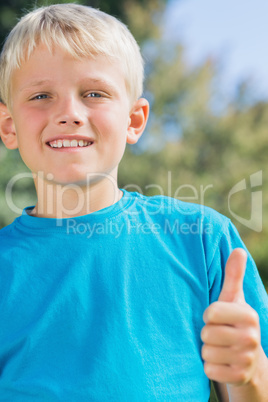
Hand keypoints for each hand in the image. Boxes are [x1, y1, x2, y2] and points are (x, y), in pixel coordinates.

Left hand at [201, 248, 260, 385]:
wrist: (249, 361)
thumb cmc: (234, 323)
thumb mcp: (233, 300)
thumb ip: (233, 275)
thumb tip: (238, 249)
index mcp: (249, 315)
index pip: (211, 313)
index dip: (208, 315)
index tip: (216, 317)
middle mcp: (251, 337)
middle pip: (206, 334)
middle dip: (207, 334)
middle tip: (218, 334)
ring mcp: (246, 360)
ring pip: (206, 353)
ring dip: (208, 351)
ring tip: (219, 348)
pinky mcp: (239, 378)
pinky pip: (209, 370)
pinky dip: (210, 367)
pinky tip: (221, 363)